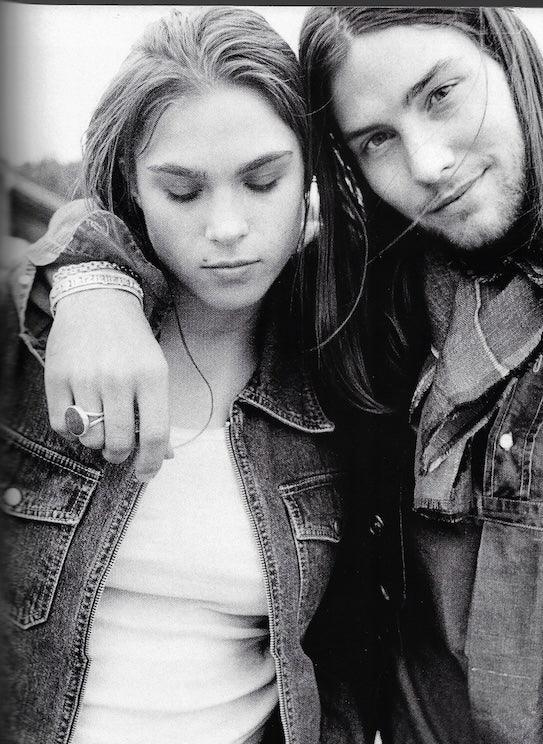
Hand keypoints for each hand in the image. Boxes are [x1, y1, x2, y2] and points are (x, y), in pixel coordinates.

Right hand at [45, 289, 170, 480]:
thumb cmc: (132, 342)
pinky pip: (62, 426)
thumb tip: (164, 456)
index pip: (155, 434)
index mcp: (151, 376)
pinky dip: (71, 432)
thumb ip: (158, 412)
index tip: (145, 474)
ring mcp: (85, 377)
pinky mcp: (57, 377)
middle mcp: (118, 378)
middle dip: (119, 454)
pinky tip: (80, 416)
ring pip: (89, 438)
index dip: (151, 463)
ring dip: (96, 441)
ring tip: (100, 424)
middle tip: (118, 449)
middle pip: (119, 442)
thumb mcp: (156, 370)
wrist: (98, 299)